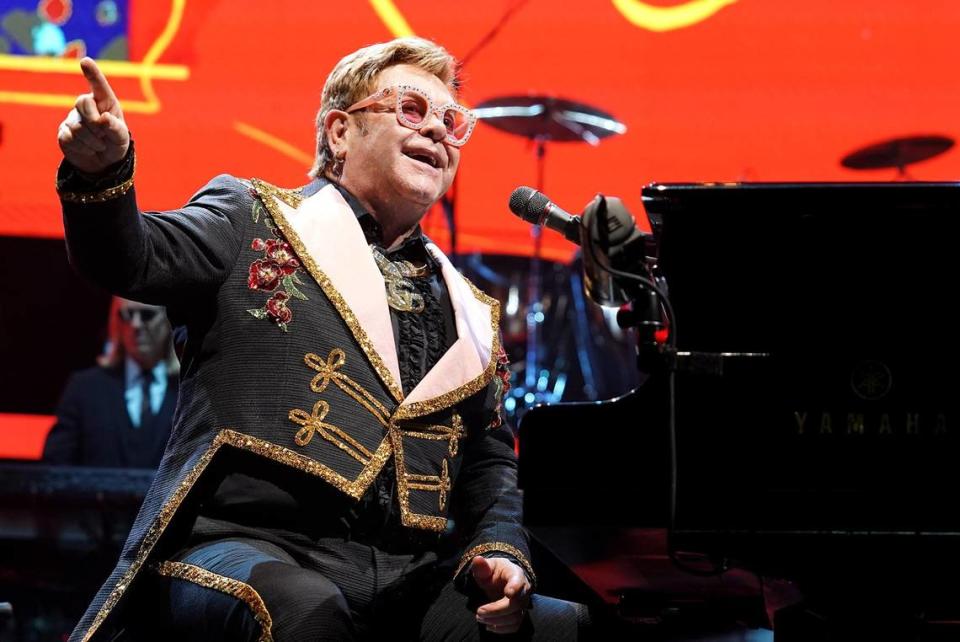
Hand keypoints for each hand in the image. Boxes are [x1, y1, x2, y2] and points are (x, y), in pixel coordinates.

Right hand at [57, 57, 129, 174]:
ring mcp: (73, 118)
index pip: (98, 85)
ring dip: (93, 141)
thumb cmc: (115, 143)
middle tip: (103, 134)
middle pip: (82, 103)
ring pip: (78, 126)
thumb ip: (116, 127)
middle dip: (94, 121)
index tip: (86, 62)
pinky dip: (84, 148)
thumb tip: (103, 118)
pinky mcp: (64, 132)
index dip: (92, 74)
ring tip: (100, 145)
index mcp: (105, 102)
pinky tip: (89, 149)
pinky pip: (71, 138)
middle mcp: (87, 106)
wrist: (103, 163)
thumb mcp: (121, 137)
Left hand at [470, 556, 530, 634]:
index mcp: (516, 574)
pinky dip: (501, 629)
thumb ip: (482, 566)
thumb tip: (477, 559)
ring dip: (497, 621)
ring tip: (480, 618)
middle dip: (496, 610)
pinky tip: (489, 626)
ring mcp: (522, 604)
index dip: (515, 587)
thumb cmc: (494, 572)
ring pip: (515, 617)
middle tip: (479, 612)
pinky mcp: (519, 615)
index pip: (519, 581)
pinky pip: (514, 626)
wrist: (502, 580)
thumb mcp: (487, 567)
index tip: (507, 593)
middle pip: (515, 604)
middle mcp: (523, 590)